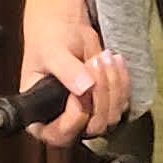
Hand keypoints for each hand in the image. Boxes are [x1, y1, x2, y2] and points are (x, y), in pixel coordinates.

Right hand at [18, 0, 129, 154]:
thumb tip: (84, 88)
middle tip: (95, 62)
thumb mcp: (52, 52)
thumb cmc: (49, 39)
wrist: (65, 27)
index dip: (76, 115)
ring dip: (113, 85)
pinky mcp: (105, 105)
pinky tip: (114, 60)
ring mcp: (87, 116)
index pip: (61, 134)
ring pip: (111, 116)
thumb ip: (66, 71)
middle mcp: (63, 122)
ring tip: (103, 56)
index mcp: (39, 118)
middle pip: (93, 127)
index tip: (82, 88)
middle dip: (100, 93)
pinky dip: (123, 81)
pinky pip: (122, 104)